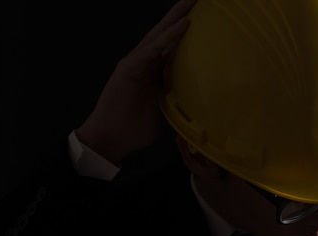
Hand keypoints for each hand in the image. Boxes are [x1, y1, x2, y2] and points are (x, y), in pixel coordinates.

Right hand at [75, 0, 196, 164]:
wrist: (111, 138)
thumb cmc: (135, 127)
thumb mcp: (165, 109)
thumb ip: (177, 97)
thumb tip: (199, 98)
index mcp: (153, 71)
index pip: (173, 46)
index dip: (187, 32)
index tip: (206, 19)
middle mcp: (144, 62)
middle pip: (166, 33)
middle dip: (182, 14)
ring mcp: (136, 63)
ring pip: (159, 35)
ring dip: (177, 17)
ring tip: (193, 2)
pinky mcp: (130, 68)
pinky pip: (153, 49)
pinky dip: (168, 36)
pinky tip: (183, 25)